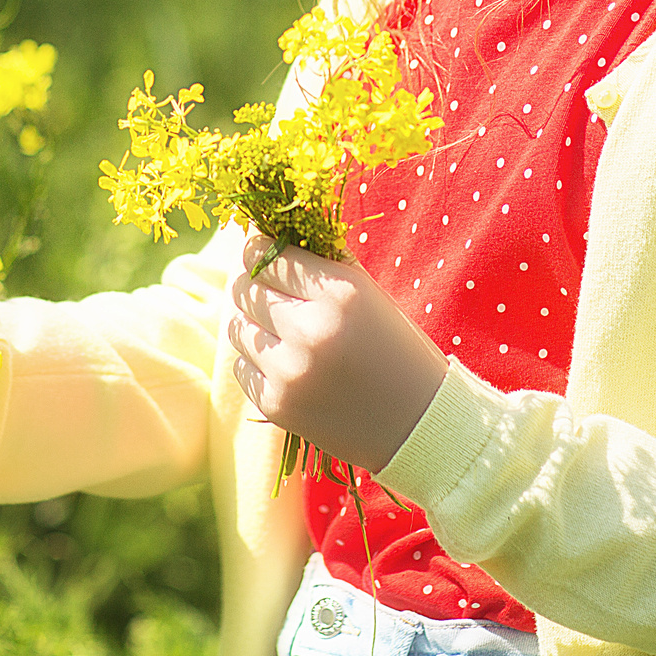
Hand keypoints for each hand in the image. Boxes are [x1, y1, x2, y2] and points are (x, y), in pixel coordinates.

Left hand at [225, 231, 448, 472]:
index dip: (260, 250)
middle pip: (245, 288)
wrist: (418, 423)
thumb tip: (267, 232)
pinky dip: (256, 362)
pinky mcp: (277, 406)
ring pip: (237, 328)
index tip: (263, 252)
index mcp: (340, 294)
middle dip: (252, 284)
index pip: (267, 255)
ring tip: (278, 329)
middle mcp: (311, 331)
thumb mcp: (367, 294)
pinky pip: (241, 367)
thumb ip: (321, 259)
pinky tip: (285, 364)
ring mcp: (291, 372)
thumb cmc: (395, 349)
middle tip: (268, 289)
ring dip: (251, 324)